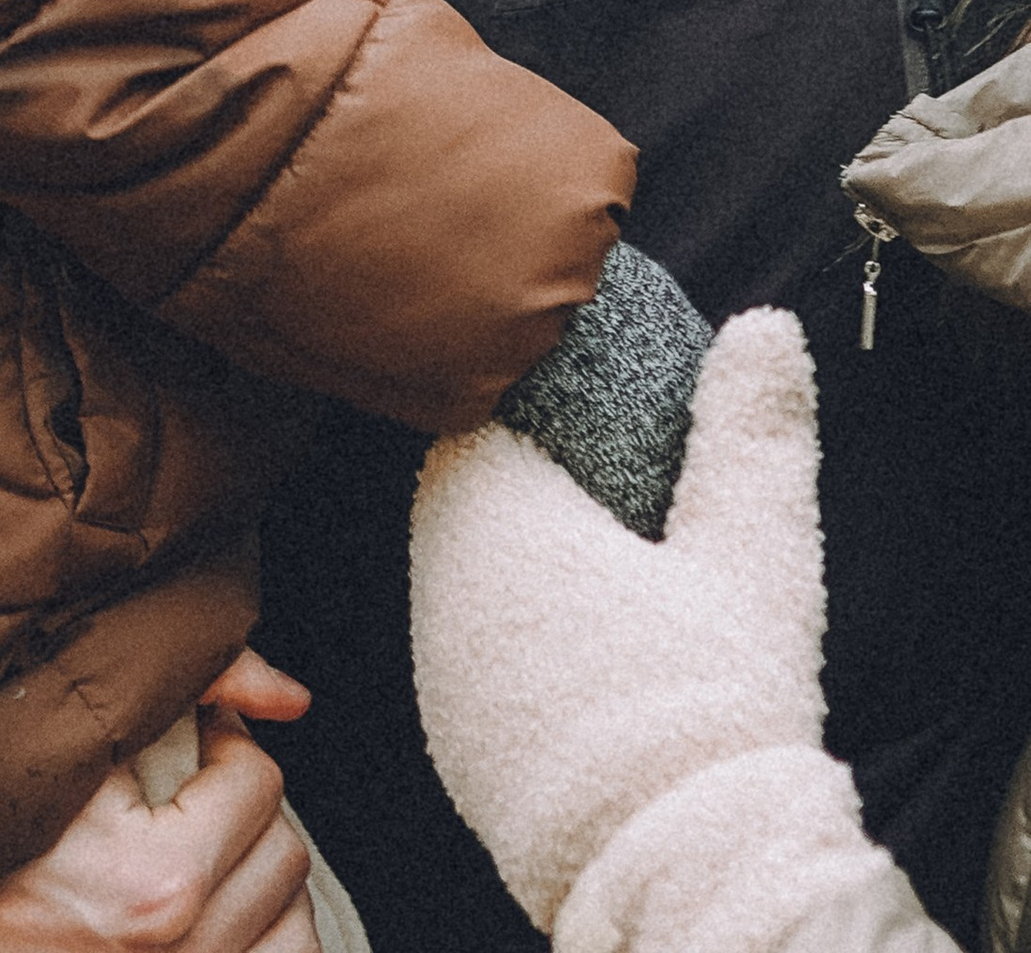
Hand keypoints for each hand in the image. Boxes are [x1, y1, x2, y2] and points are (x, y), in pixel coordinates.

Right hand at [0, 660, 319, 952]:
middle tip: (188, 791)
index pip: (259, 785)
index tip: (183, 740)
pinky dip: (260, 936)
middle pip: (283, 853)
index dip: (221, 743)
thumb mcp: (58, 740)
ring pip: (293, 925)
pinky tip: (212, 907)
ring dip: (258, 879)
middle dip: (243, 808)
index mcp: (155, 886)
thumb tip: (292, 695)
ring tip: (202, 851)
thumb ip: (181, 687)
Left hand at [411, 309, 825, 929]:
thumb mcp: (756, 552)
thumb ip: (753, 431)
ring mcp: (440, 675)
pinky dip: (519, 641)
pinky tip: (586, 651)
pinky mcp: (457, 748)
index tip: (577, 394)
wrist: (683, 875)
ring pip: (463, 579)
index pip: (473, 415)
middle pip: (461, 495)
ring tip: (602, 561)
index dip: (523, 394)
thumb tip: (765, 328)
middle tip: (601, 476)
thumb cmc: (715, 706)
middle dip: (524, 477)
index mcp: (490, 519)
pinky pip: (473, 659)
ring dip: (518, 563)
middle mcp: (439, 589)